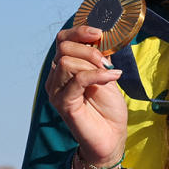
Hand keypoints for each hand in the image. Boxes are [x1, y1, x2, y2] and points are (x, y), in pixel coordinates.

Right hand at [45, 26, 126, 167]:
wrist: (111, 137)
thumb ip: (100, 59)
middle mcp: (55, 78)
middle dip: (89, 49)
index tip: (98, 33)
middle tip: (107, 61)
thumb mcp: (106, 76)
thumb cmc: (108, 109)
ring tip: (109, 74)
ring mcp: (56, 91)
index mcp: (64, 69)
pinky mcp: (63, 104)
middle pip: (64, 48)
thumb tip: (101, 38)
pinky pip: (78, 80)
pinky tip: (113, 77)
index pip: (62, 40)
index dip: (79, 32)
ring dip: (93, 63)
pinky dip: (98, 75)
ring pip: (67, 61)